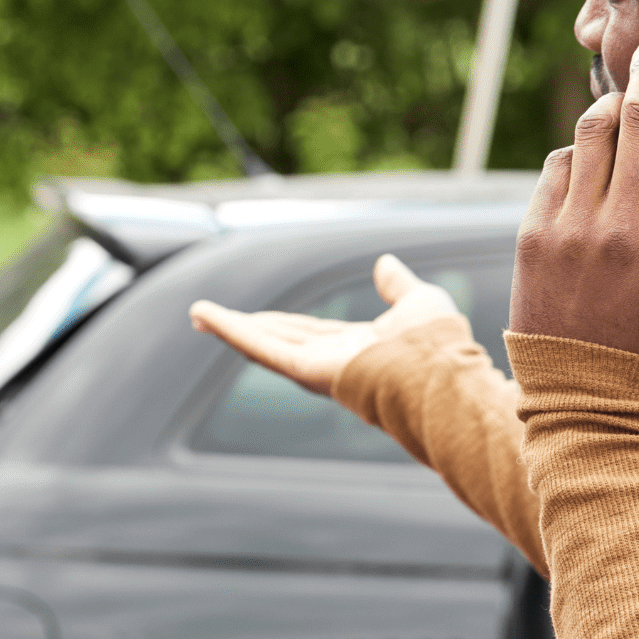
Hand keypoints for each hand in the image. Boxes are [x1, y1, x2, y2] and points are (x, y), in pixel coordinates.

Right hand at [187, 254, 459, 396]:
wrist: (441, 375)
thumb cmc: (439, 346)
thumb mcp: (419, 301)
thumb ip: (398, 286)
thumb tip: (385, 263)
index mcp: (357, 349)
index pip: (310, 333)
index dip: (281, 323)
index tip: (257, 317)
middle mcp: (332, 362)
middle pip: (279, 340)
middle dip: (245, 329)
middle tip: (210, 318)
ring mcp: (317, 368)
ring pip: (264, 344)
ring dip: (229, 328)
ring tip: (198, 314)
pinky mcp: (306, 370)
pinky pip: (263, 349)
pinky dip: (232, 332)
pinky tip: (207, 317)